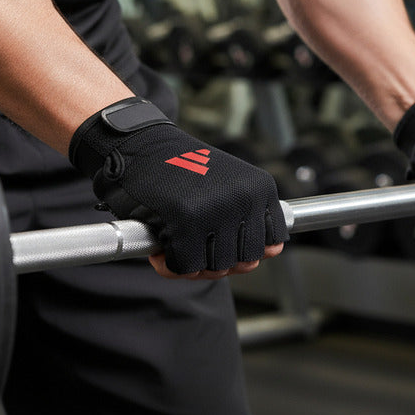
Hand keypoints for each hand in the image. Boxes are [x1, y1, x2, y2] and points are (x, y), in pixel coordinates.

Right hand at [70, 98, 287, 276]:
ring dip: (193, 266)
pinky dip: (169, 265)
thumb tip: (265, 256)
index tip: (224, 244)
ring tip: (177, 244)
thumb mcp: (230, 186)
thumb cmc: (183, 169)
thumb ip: (250, 221)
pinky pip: (184, 267)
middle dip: (218, 263)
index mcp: (260, 189)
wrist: (142, 145)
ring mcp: (217, 211)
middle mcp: (245, 199)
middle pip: (245, 262)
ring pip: (216, 268)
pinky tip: (161, 248)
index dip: (245, 252)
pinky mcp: (185, 222)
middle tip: (195, 247)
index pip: (272, 244)